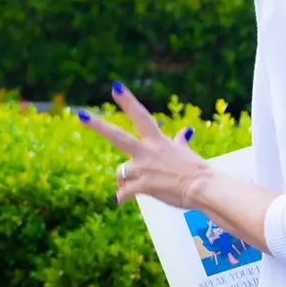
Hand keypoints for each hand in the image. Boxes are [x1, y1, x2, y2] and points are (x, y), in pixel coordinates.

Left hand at [75, 83, 209, 206]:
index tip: (115, 86)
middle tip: (80, 115)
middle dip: (97, 125)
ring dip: (121, 179)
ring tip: (126, 187)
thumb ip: (180, 142)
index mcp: (157, 141)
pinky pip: (124, 192)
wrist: (205, 188)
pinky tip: (120, 200)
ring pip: (120, 171)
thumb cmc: (197, 171)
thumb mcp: (186, 152)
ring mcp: (144, 169)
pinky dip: (121, 197)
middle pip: (117, 136)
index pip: (140, 116)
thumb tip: (186, 131)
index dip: (127, 101)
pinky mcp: (143, 186)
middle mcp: (147, 152)